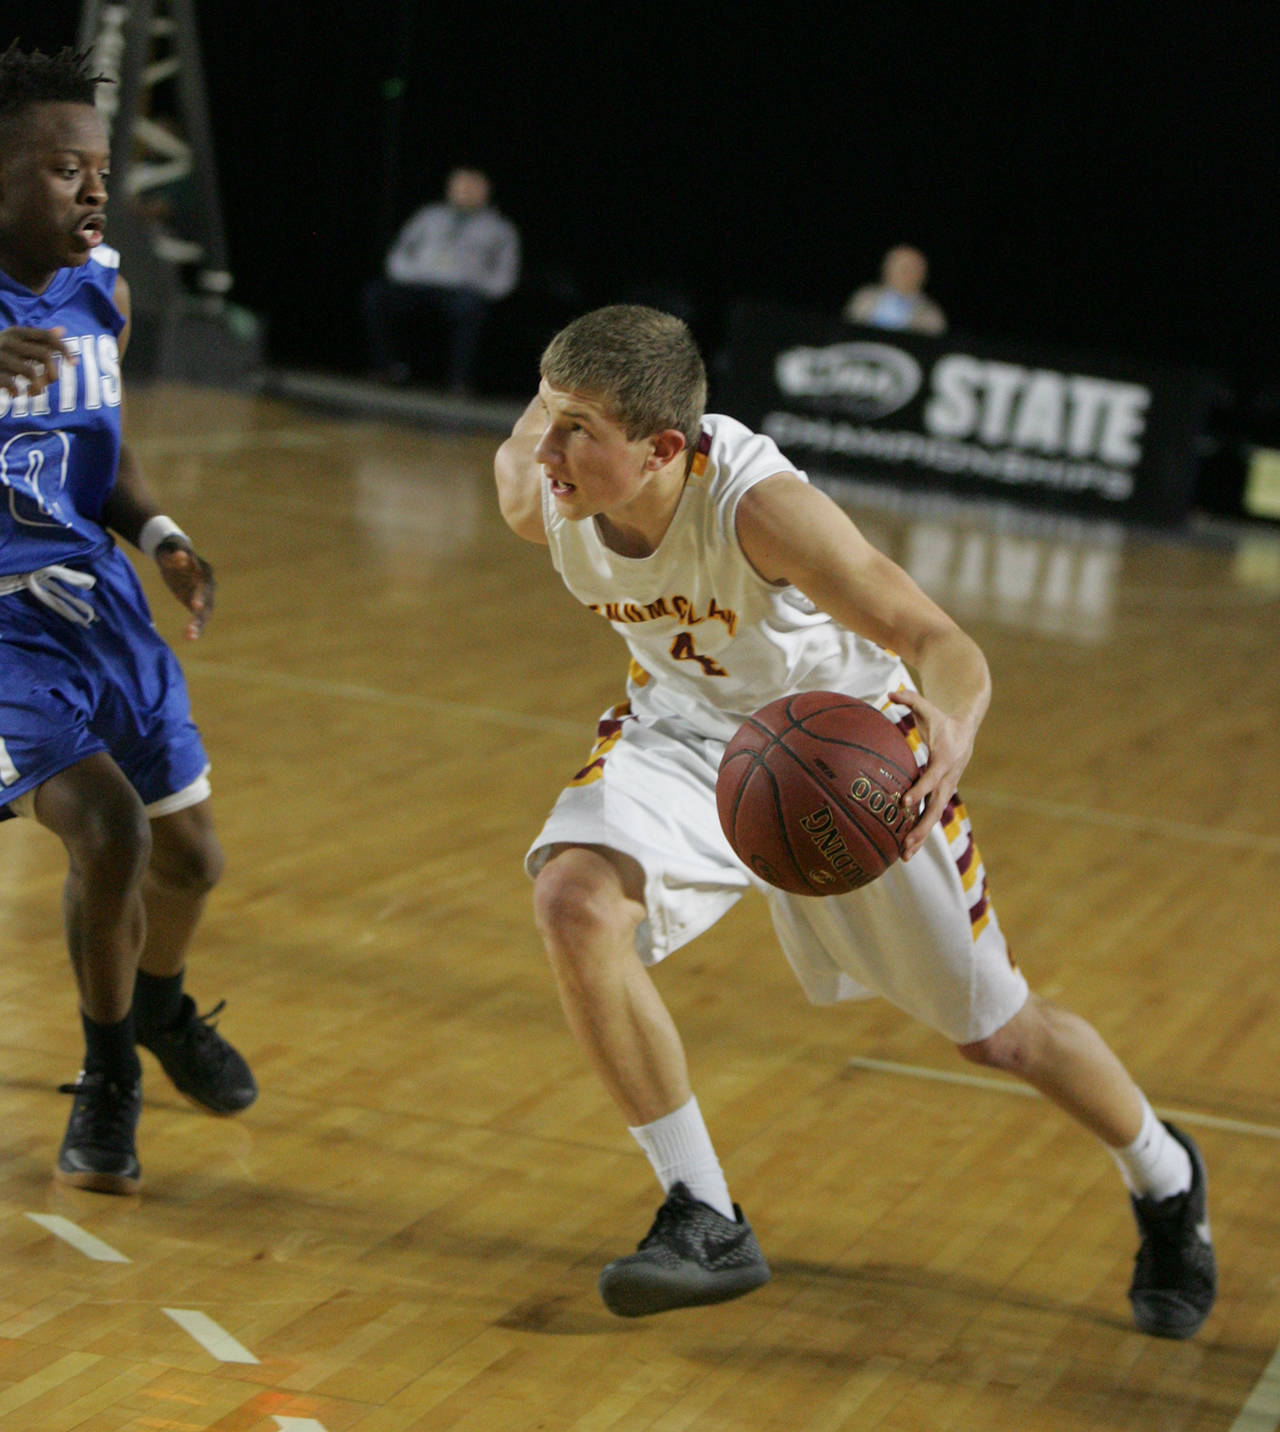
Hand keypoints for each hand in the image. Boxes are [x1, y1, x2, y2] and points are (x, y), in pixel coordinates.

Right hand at [0, 325, 73, 395]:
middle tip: (49, 383)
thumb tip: (62, 330)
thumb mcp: (17, 342)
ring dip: (39, 388)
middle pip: (44, 356)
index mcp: (17, 332)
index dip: (64, 349)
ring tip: (34, 393)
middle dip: (53, 374)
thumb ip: (38, 339)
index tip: (73, 364)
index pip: (47, 337)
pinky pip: (14, 385)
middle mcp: (8, 341)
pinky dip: (20, 393)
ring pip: (32, 373)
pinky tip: (17, 394)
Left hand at [156, 541, 215, 639]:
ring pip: (205, 614)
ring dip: (198, 626)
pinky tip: (189, 638)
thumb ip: (175, 556)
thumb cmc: (170, 554)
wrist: (173, 559)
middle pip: (208, 603)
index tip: (195, 606)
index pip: (204, 586)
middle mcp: (209, 585)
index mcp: (205, 572)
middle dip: (200, 616)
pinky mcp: (198, 605)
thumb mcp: (169, 554)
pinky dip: (195, 628)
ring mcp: (205, 596)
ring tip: (190, 637)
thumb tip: (181, 555)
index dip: (201, 596)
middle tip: (192, 628)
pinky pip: (199, 619)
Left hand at [892, 686, 977, 859]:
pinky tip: (906, 848)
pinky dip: (920, 831)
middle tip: (905, 842)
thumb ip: (909, 699)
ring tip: (903, 856)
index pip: (931, 778)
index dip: (919, 790)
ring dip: (920, 836)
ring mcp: (947, 788)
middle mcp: (948, 778)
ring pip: (934, 817)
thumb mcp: (927, 707)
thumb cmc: (941, 718)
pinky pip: (931, 815)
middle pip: (935, 807)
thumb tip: (890, 692)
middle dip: (921, 826)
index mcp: (944, 759)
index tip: (904, 803)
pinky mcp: (943, 794)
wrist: (966, 728)